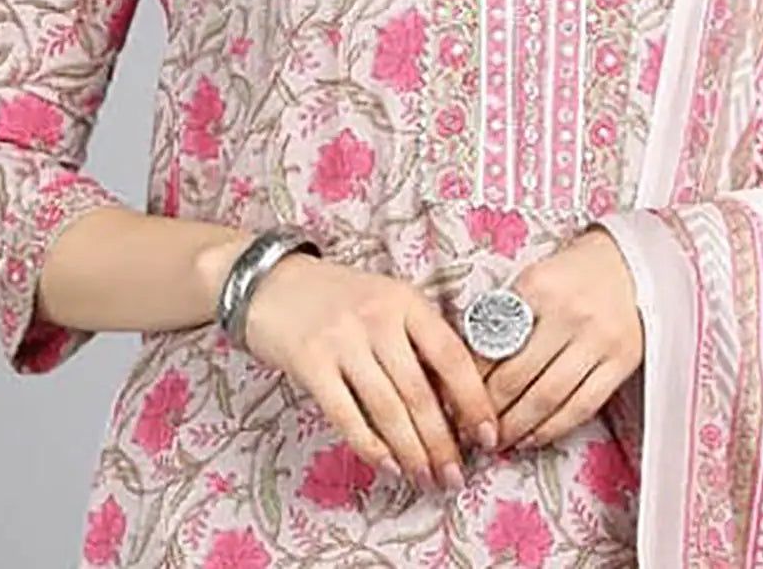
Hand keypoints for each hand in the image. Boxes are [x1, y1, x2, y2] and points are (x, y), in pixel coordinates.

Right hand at [240, 252, 498, 492]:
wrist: (273, 282)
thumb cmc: (340, 299)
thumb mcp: (387, 302)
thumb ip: (417, 342)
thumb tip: (457, 405)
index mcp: (406, 300)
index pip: (451, 355)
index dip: (474, 400)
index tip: (489, 436)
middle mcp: (377, 317)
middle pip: (420, 391)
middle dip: (442, 442)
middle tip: (456, 476)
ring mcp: (342, 339)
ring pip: (388, 409)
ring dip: (412, 452)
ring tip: (427, 479)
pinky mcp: (310, 362)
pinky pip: (347, 415)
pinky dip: (371, 447)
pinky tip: (389, 466)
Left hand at [481, 226, 643, 450]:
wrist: (628, 265)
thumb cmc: (570, 275)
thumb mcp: (532, 279)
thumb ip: (504, 316)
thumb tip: (468, 367)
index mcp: (538, 286)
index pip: (493, 341)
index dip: (469, 377)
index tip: (452, 399)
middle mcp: (569, 313)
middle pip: (518, 375)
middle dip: (489, 410)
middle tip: (470, 430)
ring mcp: (598, 339)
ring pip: (549, 397)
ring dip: (517, 427)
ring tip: (498, 441)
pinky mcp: (622, 361)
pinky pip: (582, 406)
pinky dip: (553, 428)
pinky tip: (533, 437)